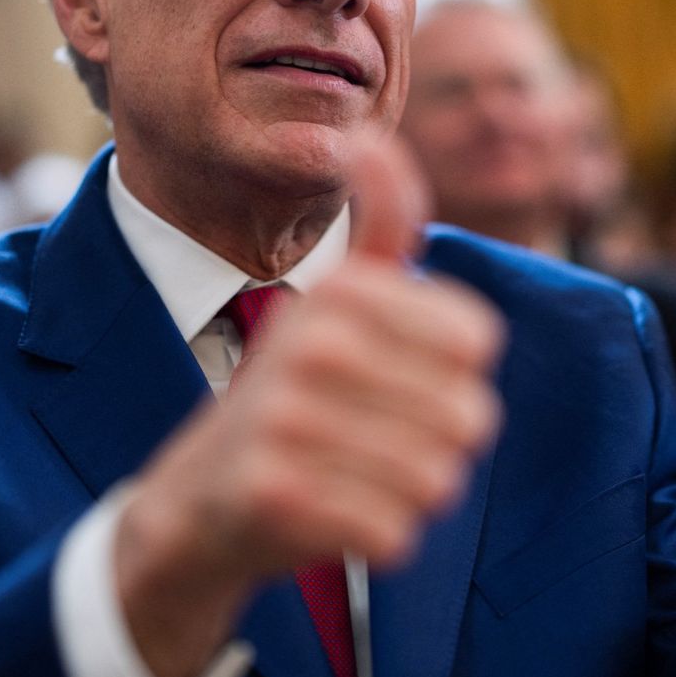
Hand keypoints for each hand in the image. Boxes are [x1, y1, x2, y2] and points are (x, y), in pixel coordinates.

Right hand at [115, 137, 503, 676]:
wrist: (199, 501)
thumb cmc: (292, 397)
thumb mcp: (335, 302)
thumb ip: (380, 224)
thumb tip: (367, 138)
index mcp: (341, 292)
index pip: (476, 341)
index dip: (450, 377)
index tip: (393, 382)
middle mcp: (311, 342)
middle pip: (468, 415)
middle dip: (436, 445)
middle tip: (372, 443)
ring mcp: (286, 416)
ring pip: (435, 478)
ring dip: (407, 494)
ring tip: (353, 478)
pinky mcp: (273, 492)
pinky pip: (392, 532)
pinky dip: (377, 538)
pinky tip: (333, 517)